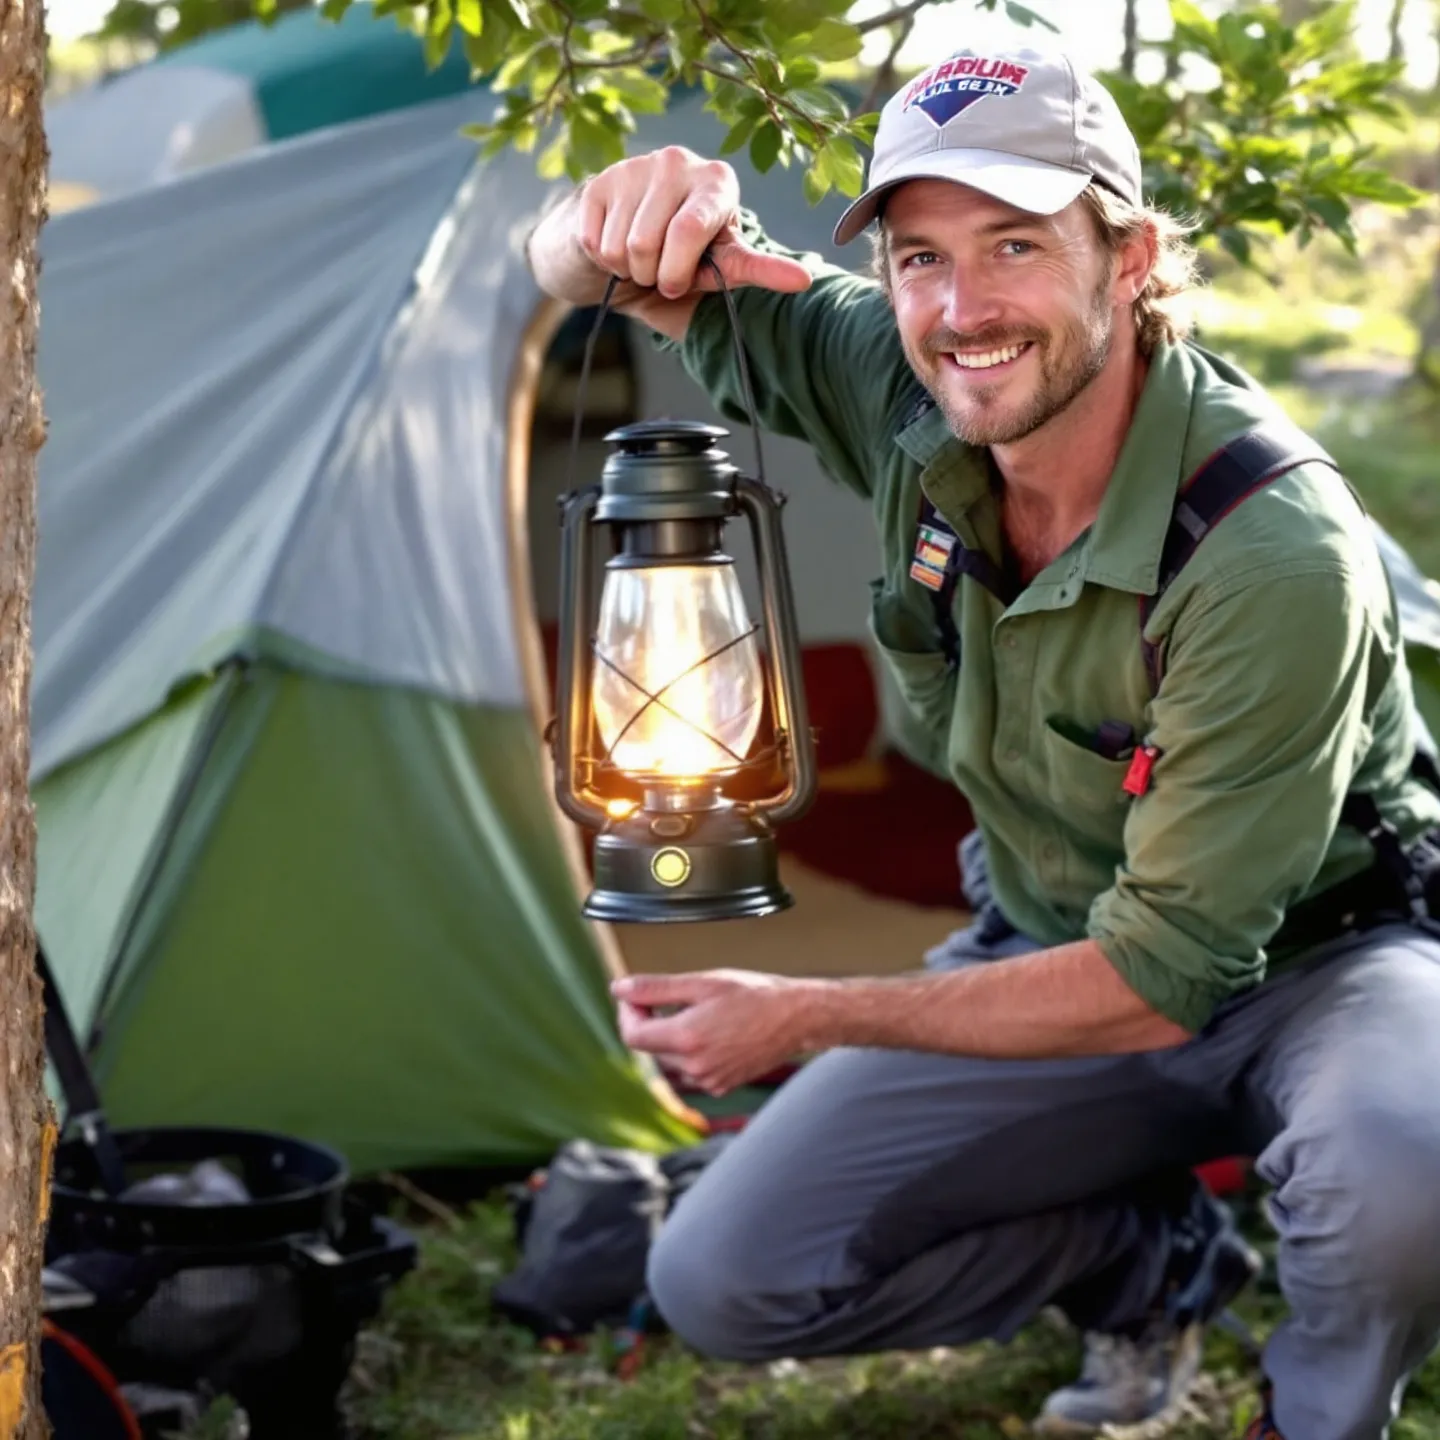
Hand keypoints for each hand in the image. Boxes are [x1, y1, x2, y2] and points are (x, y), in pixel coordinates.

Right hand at [574, 146, 812, 299]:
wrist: (625, 254)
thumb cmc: (683, 263)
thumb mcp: (721, 269)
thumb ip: (756, 270)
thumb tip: (806, 279)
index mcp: (718, 182)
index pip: (691, 229)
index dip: (679, 271)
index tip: (678, 287)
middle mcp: (679, 162)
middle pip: (652, 245)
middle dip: (653, 276)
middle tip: (659, 273)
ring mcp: (636, 167)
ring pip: (623, 247)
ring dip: (627, 271)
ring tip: (638, 261)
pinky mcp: (600, 181)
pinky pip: (596, 242)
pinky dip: (603, 261)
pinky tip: (613, 247)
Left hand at [612, 969, 819, 1095]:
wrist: (797, 1018)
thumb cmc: (756, 996)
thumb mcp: (703, 982)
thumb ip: (656, 988)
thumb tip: (620, 989)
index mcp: (686, 1038)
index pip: (633, 1036)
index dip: (628, 1014)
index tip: (635, 997)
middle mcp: (694, 1066)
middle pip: (650, 1048)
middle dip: (650, 1022)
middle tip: (668, 997)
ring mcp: (708, 1081)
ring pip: (669, 1060)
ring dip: (670, 1037)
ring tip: (696, 1012)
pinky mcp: (721, 1086)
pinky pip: (690, 1071)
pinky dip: (690, 1052)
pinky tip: (711, 1031)